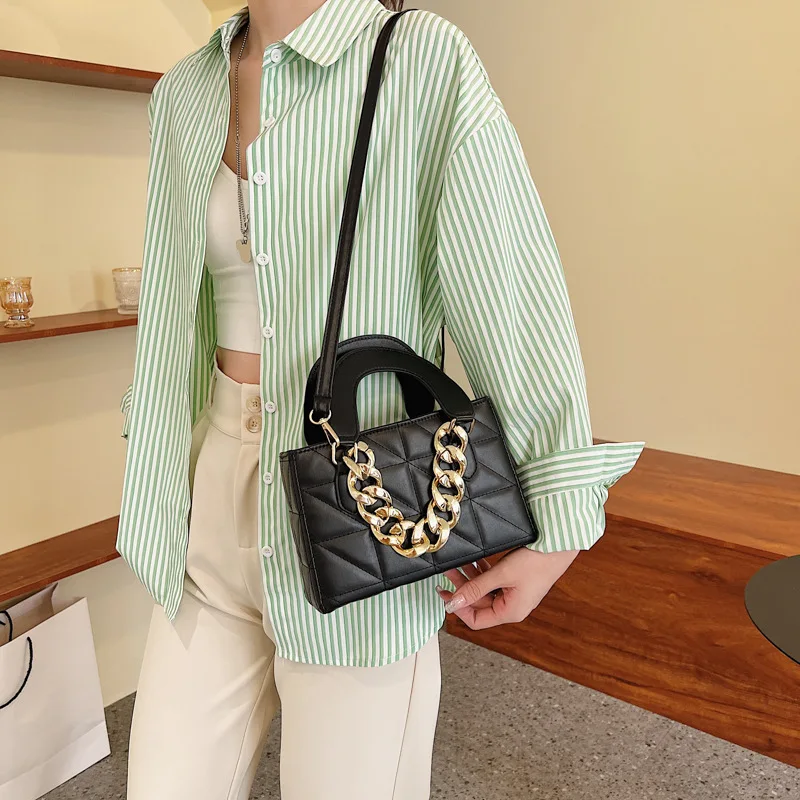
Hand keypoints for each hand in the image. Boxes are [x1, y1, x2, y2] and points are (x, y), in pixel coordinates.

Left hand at [435, 548, 579, 629]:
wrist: (559, 544)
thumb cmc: (538, 561)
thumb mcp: (501, 574)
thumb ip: (476, 588)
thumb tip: (454, 602)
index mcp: (511, 612)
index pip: (476, 621)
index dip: (458, 609)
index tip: (445, 595)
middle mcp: (513, 607)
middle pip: (479, 604)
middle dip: (463, 588)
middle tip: (449, 572)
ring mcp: (516, 594)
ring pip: (485, 591)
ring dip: (471, 578)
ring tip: (458, 564)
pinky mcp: (518, 582)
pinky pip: (495, 582)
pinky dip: (483, 573)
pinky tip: (474, 561)